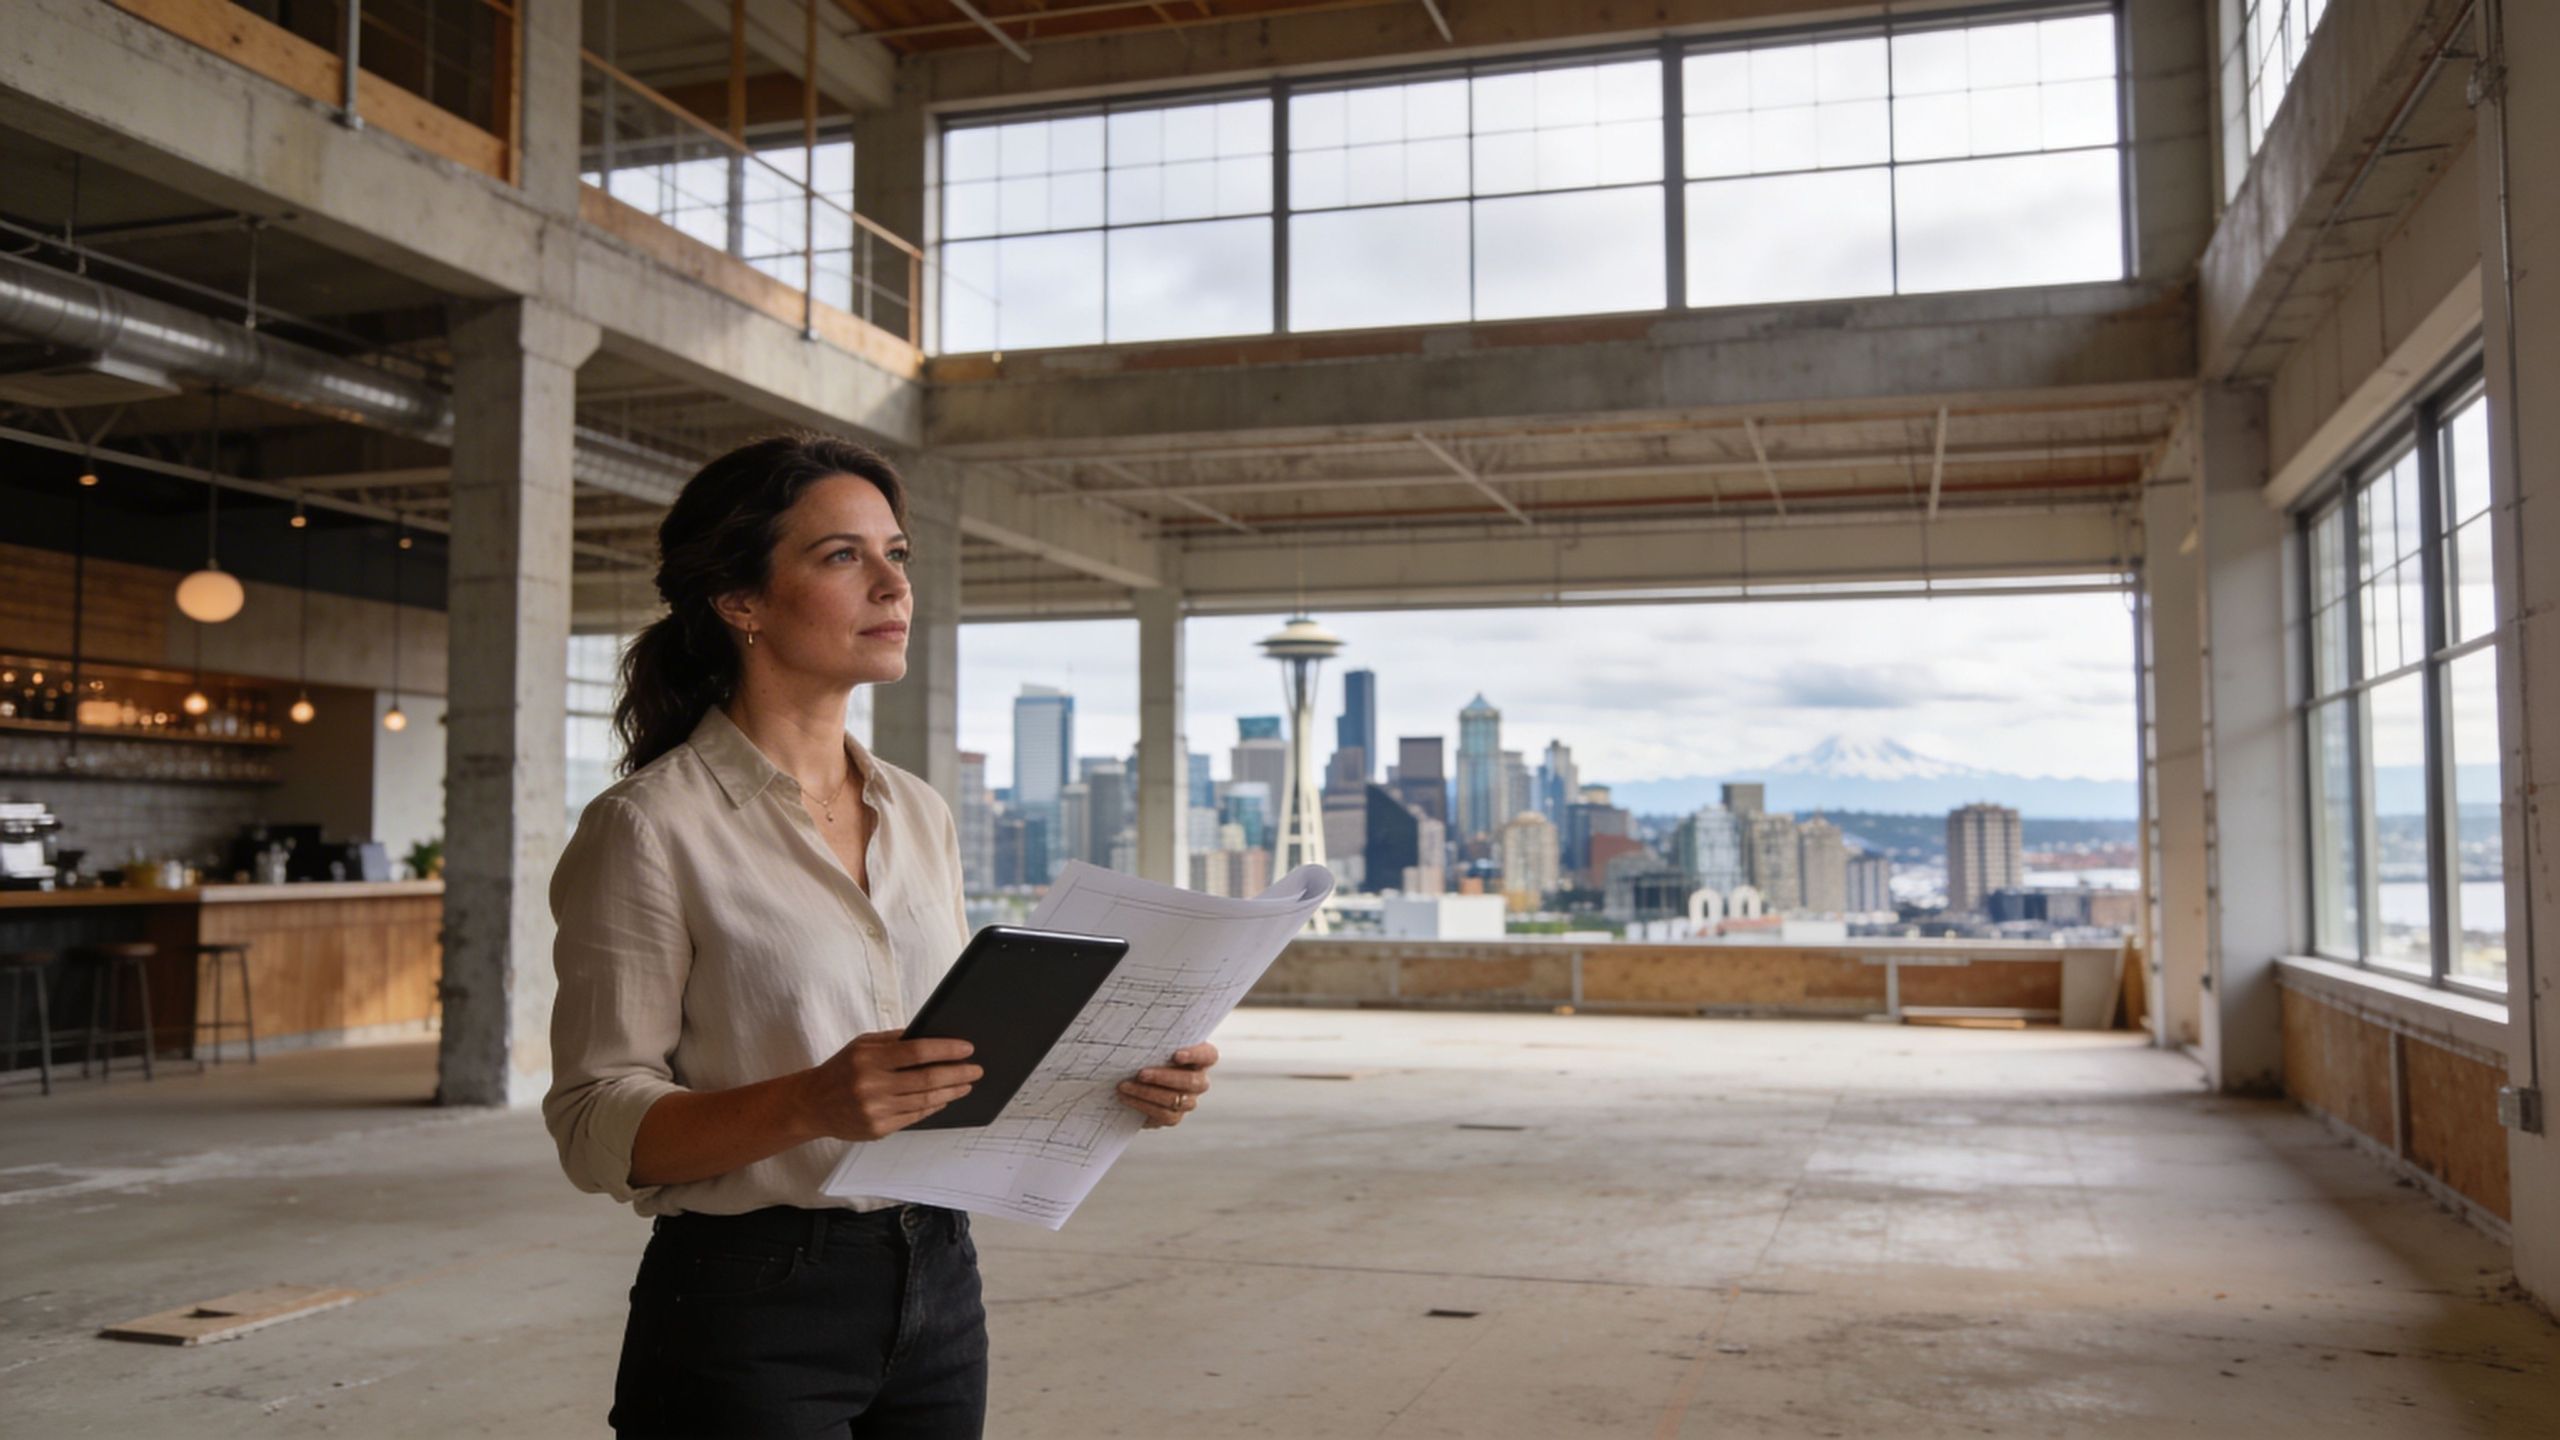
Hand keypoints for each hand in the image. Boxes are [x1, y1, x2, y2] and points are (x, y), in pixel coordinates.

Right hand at [798, 1031, 979, 1141]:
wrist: (812, 1104)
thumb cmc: (841, 1069)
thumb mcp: (862, 1045)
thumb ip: (895, 1041)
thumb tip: (932, 1036)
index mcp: (869, 1059)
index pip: (918, 1051)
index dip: (946, 1050)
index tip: (967, 1048)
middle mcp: (872, 1085)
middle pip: (927, 1079)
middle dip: (957, 1074)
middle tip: (976, 1069)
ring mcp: (875, 1110)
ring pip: (924, 1101)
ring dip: (951, 1092)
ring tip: (966, 1084)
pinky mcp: (878, 1129)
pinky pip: (914, 1117)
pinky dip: (933, 1107)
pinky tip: (944, 1098)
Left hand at [1118, 1042, 1217, 1129]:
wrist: (1134, 1078)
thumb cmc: (1147, 1053)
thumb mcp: (1153, 1042)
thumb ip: (1153, 1037)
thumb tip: (1136, 1029)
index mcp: (1201, 1058)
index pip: (1208, 1055)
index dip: (1195, 1056)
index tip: (1176, 1055)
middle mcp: (1199, 1081)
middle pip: (1192, 1081)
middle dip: (1164, 1077)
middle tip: (1141, 1073)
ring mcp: (1189, 1100)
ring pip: (1177, 1100)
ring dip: (1148, 1093)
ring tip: (1125, 1086)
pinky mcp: (1175, 1116)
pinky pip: (1165, 1115)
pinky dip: (1143, 1106)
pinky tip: (1127, 1098)